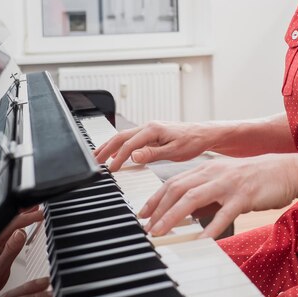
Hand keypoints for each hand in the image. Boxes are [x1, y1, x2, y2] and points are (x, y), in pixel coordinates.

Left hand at [0, 208, 42, 296]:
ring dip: (22, 218)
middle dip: (25, 212)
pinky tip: (23, 228)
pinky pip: (8, 233)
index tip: (40, 214)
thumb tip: (21, 233)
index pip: (12, 224)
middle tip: (38, 207)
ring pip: (9, 225)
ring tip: (33, 212)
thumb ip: (10, 251)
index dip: (27, 217)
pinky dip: (18, 227)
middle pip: (9, 220)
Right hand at [95, 121, 217, 170]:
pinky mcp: (151, 133)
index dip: (118, 158)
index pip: (129, 144)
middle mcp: (149, 126)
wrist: (203, 134)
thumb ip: (152, 153)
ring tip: (98, 156)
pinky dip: (120, 146)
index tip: (110, 169)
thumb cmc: (192, 142)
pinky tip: (116, 154)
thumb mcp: (174, 151)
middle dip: (106, 148)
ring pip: (124, 136)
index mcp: (153, 129)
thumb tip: (133, 156)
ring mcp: (149, 129)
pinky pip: (131, 138)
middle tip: (94, 161)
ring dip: (110, 146)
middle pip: (121, 137)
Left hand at [139, 153, 295, 238]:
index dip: (156, 198)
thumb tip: (185, 214)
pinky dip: (209, 228)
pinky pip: (223, 214)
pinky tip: (200, 241)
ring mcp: (227, 184)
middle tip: (147, 228)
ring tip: (162, 233)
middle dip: (158, 209)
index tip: (143, 214)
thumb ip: (205, 194)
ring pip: (193, 199)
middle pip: (177, 189)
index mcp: (206, 169)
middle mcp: (213, 174)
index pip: (173, 182)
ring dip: (173, 217)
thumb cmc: (253, 178)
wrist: (283, 171)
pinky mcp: (243, 196)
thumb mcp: (224, 181)